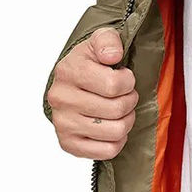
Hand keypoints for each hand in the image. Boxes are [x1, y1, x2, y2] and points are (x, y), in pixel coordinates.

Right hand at [47, 27, 137, 159]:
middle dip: (129, 101)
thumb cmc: (91, 63)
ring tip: (120, 111)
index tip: (123, 77)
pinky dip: (117, 140)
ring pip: (115, 132)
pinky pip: (107, 151)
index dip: (128, 82)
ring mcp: (63, 123)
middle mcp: (61, 99)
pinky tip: (112, 127)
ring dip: (126, 121)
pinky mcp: (68, 143)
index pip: (115, 85)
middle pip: (117, 110)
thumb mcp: (101, 41)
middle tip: (124, 95)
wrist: (72, 83)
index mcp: (69, 71)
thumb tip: (113, 55)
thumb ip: (108, 40)